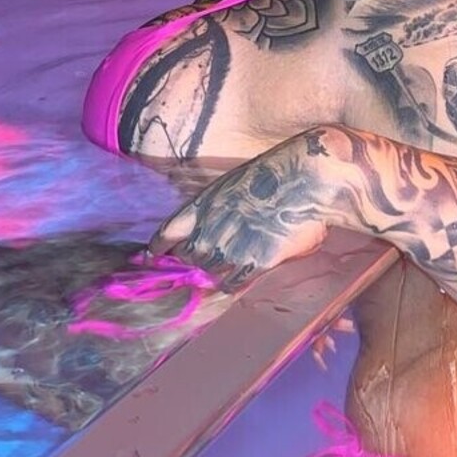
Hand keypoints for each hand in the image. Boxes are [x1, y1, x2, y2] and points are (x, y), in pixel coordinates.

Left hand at [150, 132, 336, 288]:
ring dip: (217, 271)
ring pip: (211, 271)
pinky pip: (234, 281)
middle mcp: (212, 226)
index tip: (150, 256)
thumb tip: (216, 228)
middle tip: (204, 261)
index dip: (159, 246)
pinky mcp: (255, 261)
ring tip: (228, 266)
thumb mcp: (238, 184)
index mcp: (205, 202)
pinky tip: (242, 276)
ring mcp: (232, 246)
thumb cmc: (279, 174)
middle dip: (194, 260)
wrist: (306, 177)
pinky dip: (234, 282)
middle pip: (190, 256)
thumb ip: (222, 209)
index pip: (170, 230)